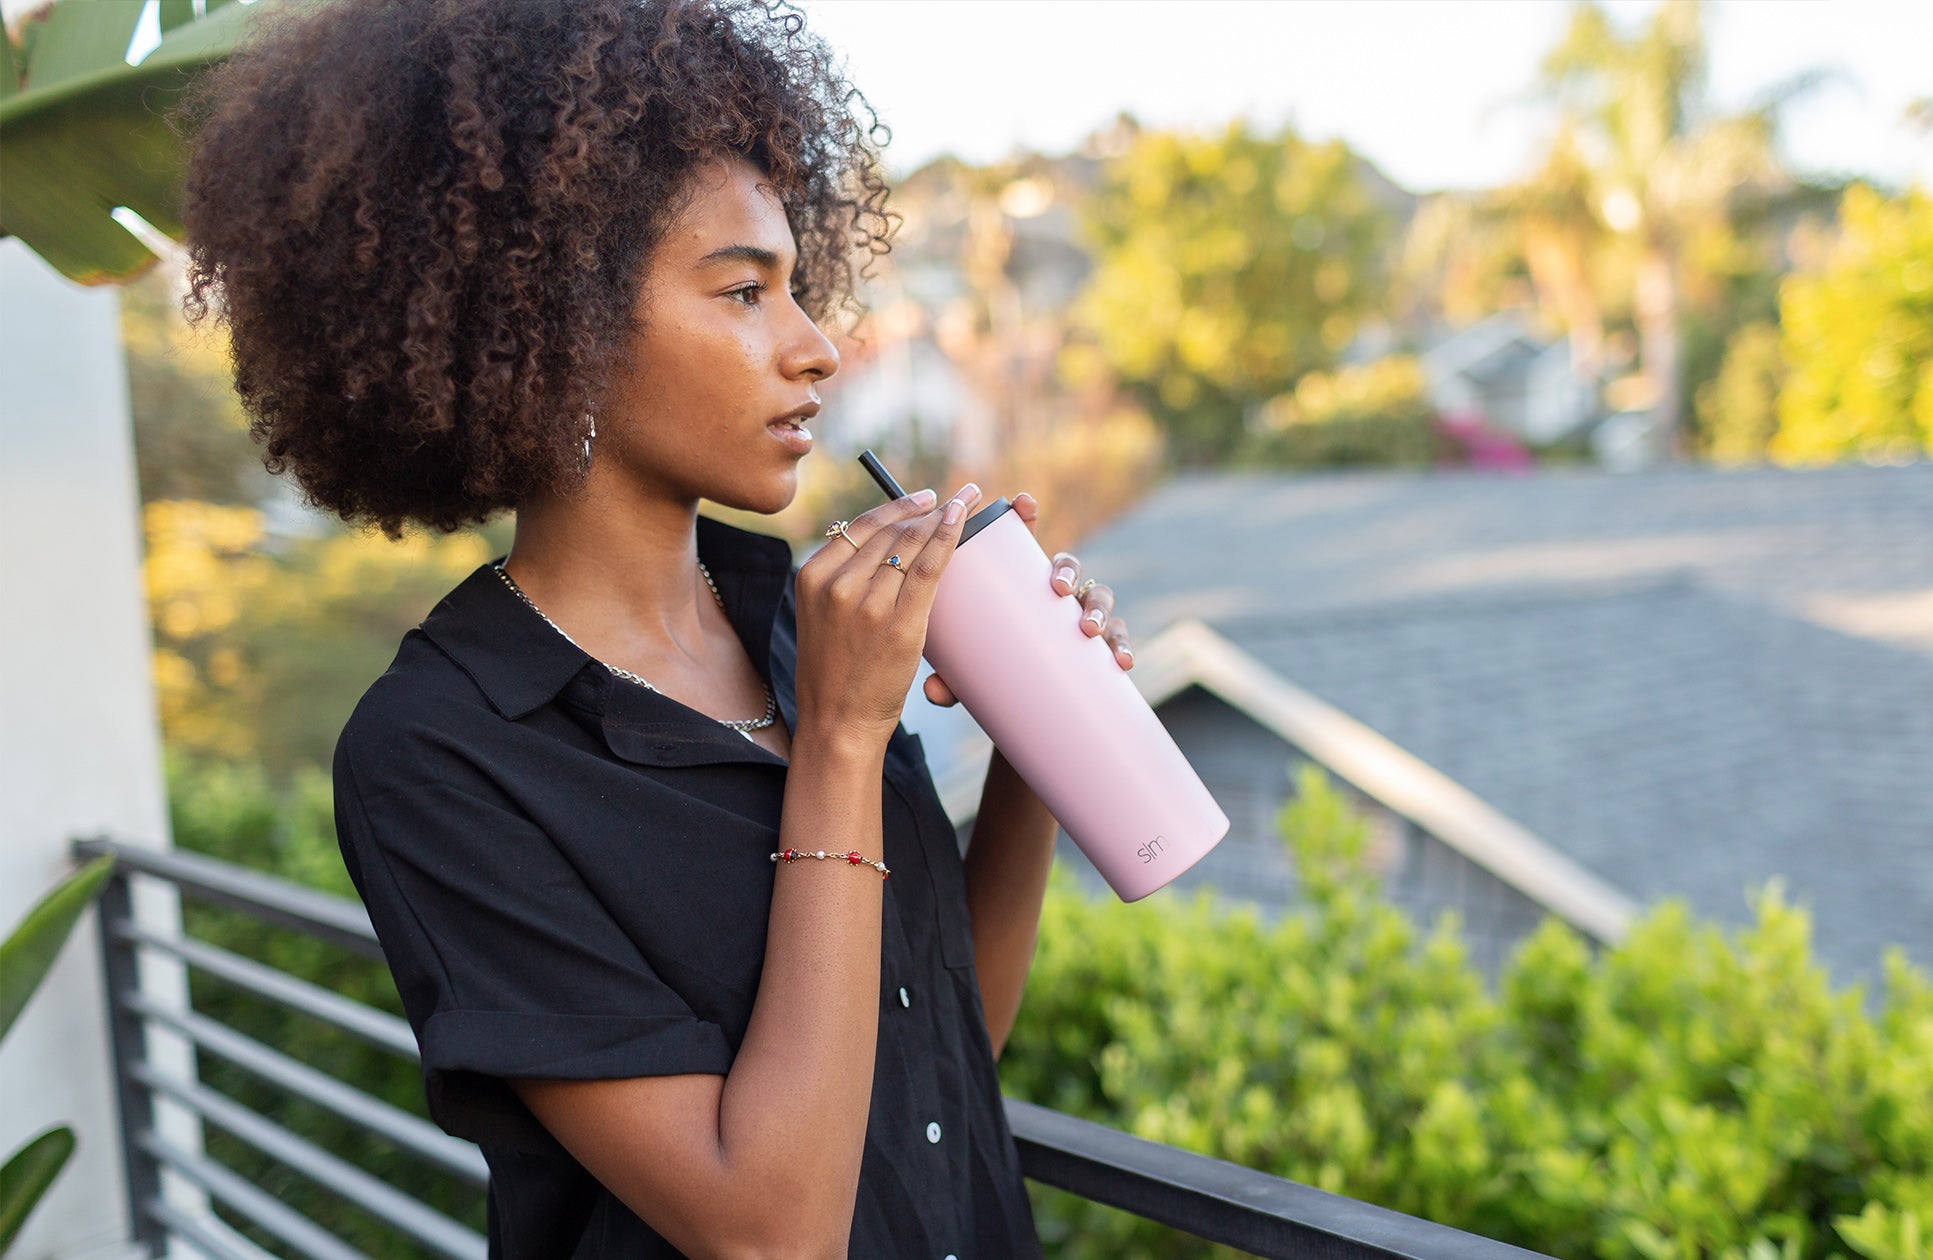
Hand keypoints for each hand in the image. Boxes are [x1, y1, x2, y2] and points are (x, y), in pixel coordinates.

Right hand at [793, 483, 981, 749]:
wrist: (836, 721)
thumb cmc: (834, 672)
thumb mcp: (820, 616)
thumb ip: (841, 582)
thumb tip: (880, 551)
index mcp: (813, 576)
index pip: (861, 526)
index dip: (896, 506)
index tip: (922, 498)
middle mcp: (837, 584)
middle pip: (890, 531)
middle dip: (925, 509)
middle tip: (954, 498)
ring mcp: (868, 604)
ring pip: (911, 544)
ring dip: (942, 518)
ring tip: (965, 506)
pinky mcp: (899, 625)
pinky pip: (928, 568)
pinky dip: (948, 537)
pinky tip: (961, 519)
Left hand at [922, 492, 1132, 707]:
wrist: (1021, 701)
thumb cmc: (993, 670)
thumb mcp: (969, 669)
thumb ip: (953, 676)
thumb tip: (934, 690)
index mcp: (1022, 586)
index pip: (1025, 544)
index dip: (1028, 518)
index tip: (1022, 502)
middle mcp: (1056, 595)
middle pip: (1068, 566)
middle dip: (1066, 570)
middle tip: (1057, 588)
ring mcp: (1080, 617)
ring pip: (1100, 597)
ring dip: (1098, 608)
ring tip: (1088, 628)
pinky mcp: (1099, 647)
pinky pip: (1118, 640)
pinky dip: (1123, 647)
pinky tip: (1123, 660)